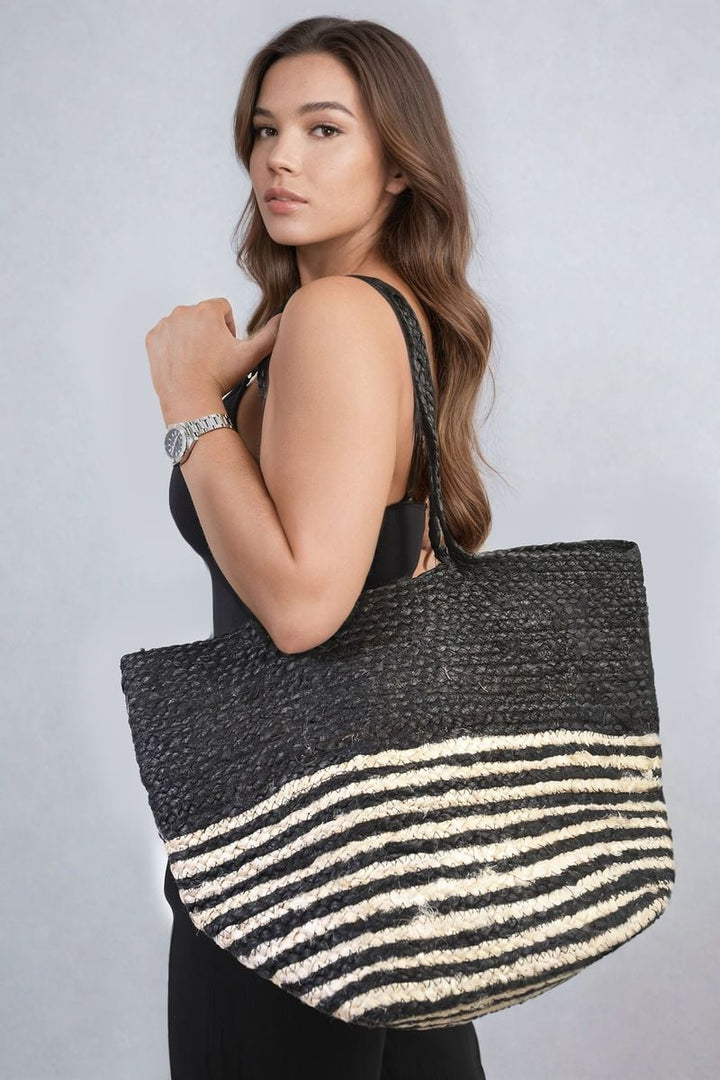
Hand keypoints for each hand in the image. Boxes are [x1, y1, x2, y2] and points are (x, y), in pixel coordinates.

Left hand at [145, 297, 281, 408]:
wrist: (189, 399)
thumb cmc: (218, 378)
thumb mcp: (251, 355)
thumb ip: (271, 334)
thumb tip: (283, 318)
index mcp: (207, 311)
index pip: (223, 308)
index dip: (229, 328)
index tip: (226, 347)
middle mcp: (183, 312)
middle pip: (202, 316)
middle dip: (209, 332)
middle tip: (213, 357)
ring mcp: (165, 325)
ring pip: (184, 325)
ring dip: (191, 338)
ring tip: (198, 361)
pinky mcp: (153, 339)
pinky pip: (167, 336)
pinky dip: (174, 346)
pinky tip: (183, 362)